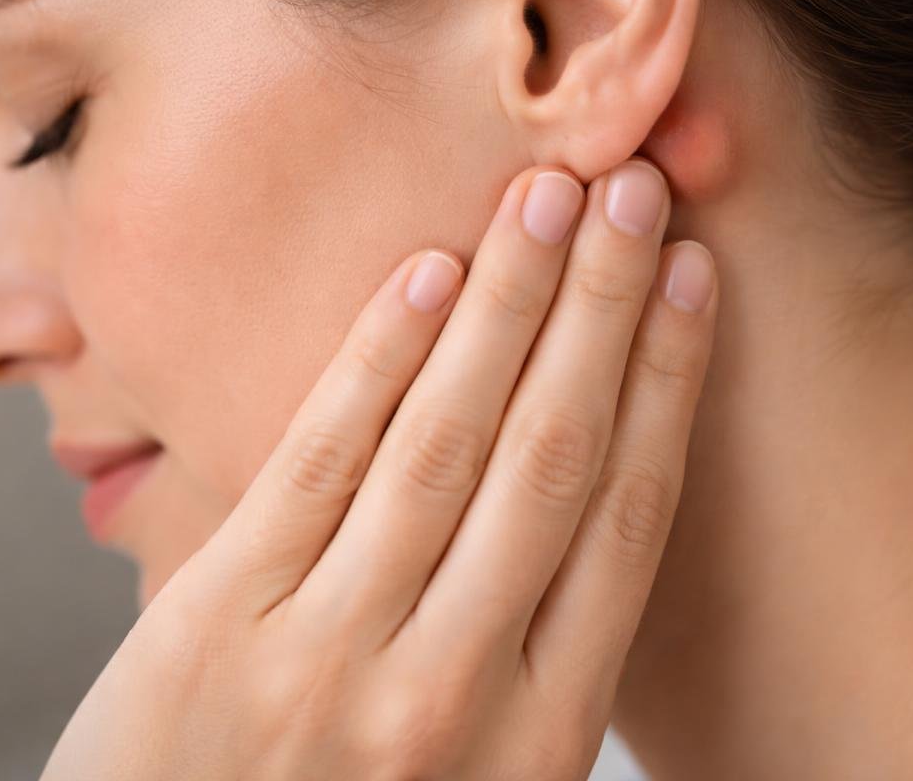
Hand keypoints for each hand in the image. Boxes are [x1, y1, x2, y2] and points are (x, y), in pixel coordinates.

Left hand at [40, 157, 717, 780]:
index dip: (666, 384)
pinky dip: (379, 360)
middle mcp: (453, 692)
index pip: (626, 520)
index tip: (692, 281)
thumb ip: (530, 651)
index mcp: (541, 736)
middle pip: (553, 458)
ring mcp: (329, 656)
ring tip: (548, 195)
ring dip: (507, 304)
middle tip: (636, 190)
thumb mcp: (483, 778)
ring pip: (446, 444)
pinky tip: (428, 275)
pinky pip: (319, 465)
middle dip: (601, 308)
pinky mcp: (219, 626)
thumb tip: (585, 475)